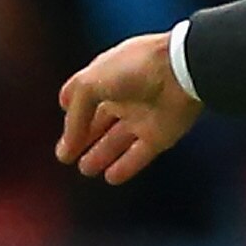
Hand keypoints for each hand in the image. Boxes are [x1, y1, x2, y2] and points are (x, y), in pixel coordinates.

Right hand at [56, 30, 201, 185]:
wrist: (182, 71)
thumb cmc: (134, 69)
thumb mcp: (89, 85)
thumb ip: (75, 117)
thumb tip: (66, 147)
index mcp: (107, 76)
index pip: (84, 93)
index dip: (72, 107)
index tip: (63, 117)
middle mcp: (124, 97)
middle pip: (98, 121)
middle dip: (82, 137)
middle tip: (66, 155)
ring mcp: (142, 117)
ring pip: (116, 141)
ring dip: (100, 155)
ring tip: (85, 170)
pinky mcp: (160, 136)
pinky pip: (138, 155)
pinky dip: (125, 167)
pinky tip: (110, 177)